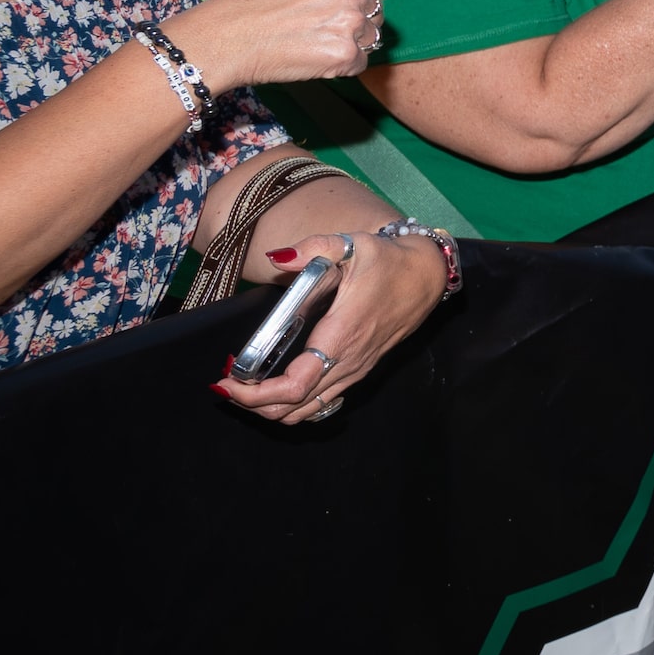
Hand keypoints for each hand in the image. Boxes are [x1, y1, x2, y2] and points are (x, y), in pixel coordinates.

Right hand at [166, 0, 389, 89]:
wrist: (224, 36)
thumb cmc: (253, 4)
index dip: (367, 2)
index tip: (348, 11)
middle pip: (378, 15)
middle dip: (357, 25)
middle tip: (319, 30)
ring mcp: (352, 21)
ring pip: (370, 41)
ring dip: (348, 46)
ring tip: (309, 42)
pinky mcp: (346, 54)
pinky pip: (359, 64)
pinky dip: (340, 67)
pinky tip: (310, 58)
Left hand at [216, 230, 446, 424]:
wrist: (427, 275)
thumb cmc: (388, 261)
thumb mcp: (352, 245)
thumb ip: (313, 249)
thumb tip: (277, 258)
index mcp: (342, 335)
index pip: (296, 384)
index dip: (256, 393)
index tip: (227, 381)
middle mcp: (349, 361)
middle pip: (296, 406)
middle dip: (254, 404)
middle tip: (226, 386)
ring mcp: (356, 370)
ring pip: (309, 410)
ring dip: (273, 408)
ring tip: (245, 390)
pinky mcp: (360, 370)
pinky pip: (323, 402)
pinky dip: (294, 405)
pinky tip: (277, 390)